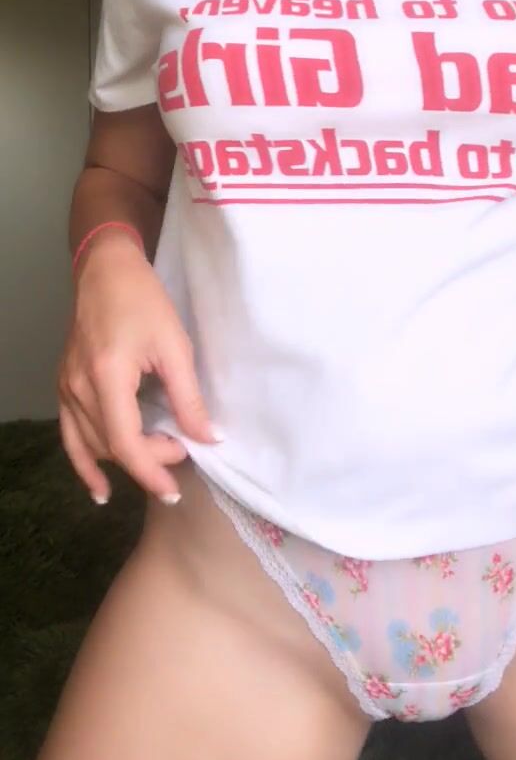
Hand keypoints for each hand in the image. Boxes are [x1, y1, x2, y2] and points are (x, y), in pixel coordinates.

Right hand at [57, 234, 220, 504]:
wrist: (106, 271)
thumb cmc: (144, 300)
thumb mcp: (175, 346)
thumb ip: (189, 397)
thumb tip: (207, 438)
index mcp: (107, 376)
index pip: (125, 442)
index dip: (151, 470)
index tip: (174, 487)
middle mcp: (79, 387)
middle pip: (110, 446)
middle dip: (147, 459)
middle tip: (181, 451)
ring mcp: (66, 387)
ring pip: (91, 444)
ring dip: (124, 460)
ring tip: (155, 466)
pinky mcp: (65, 385)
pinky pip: (70, 435)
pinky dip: (84, 463)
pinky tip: (100, 488)